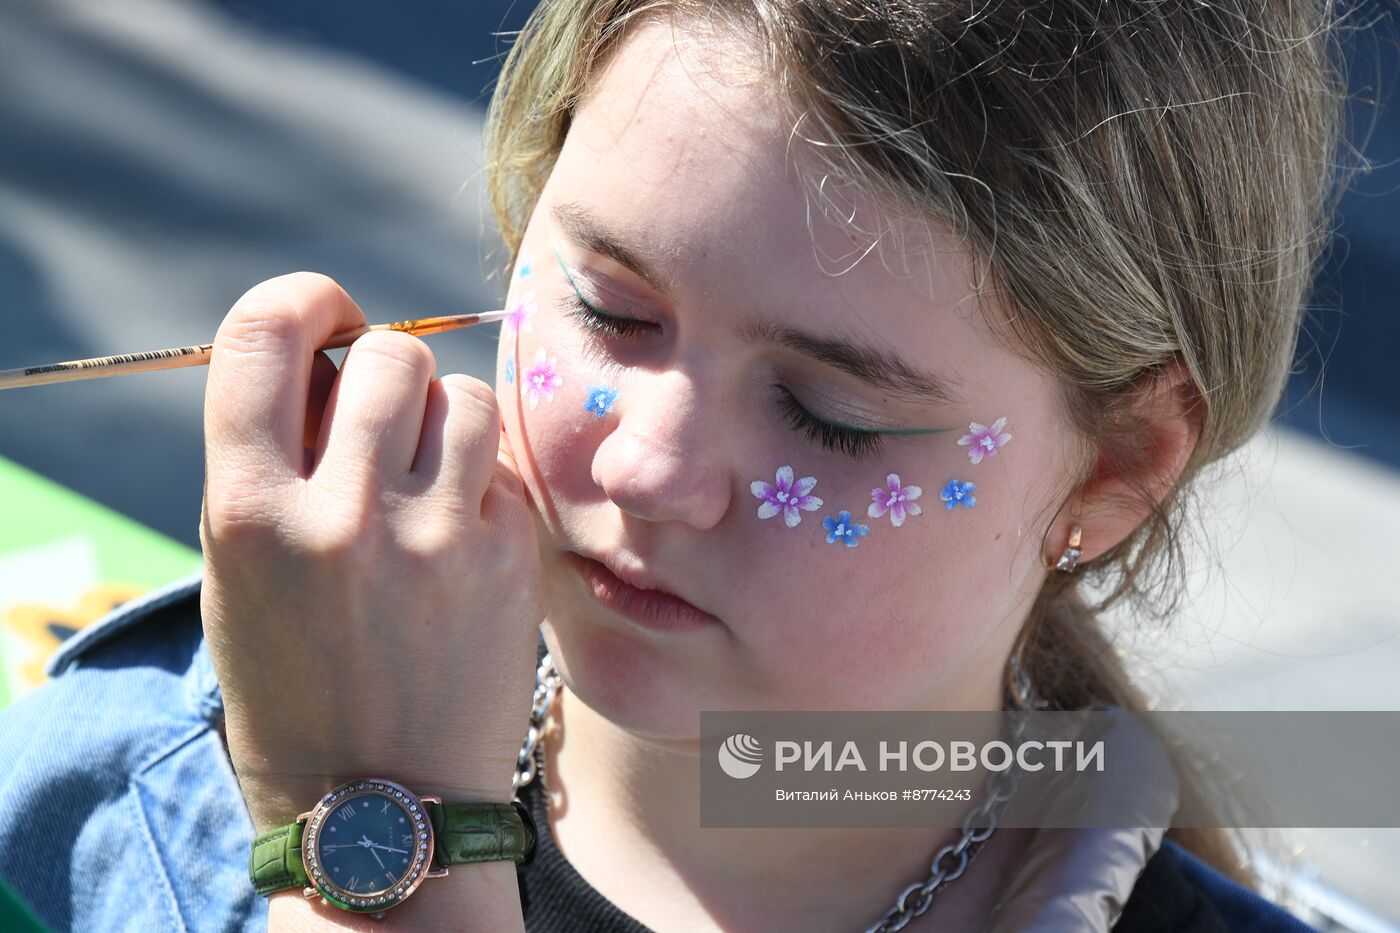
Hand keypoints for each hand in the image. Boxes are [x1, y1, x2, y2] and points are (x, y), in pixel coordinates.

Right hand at [199, 273, 545, 833]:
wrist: (378, 803)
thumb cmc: (293, 680)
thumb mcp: (240, 569)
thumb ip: (276, 456)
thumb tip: (331, 350)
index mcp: (250, 510)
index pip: (265, 333)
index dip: (301, 301)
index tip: (326, 315)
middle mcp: (344, 514)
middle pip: (388, 355)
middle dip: (384, 372)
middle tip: (380, 421)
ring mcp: (437, 537)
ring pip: (463, 395)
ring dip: (443, 416)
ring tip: (425, 474)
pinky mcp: (508, 559)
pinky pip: (502, 464)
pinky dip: (481, 477)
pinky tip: (461, 529)